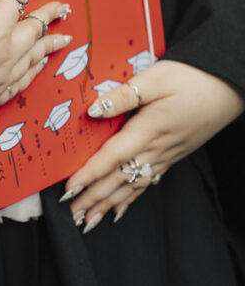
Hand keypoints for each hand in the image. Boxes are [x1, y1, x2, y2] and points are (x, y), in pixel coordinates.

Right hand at [0, 0, 73, 118]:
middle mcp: (5, 54)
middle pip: (34, 29)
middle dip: (48, 14)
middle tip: (60, 7)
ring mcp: (1, 78)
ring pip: (34, 57)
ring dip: (48, 44)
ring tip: (63, 37)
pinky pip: (22, 81)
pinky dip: (33, 69)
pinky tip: (39, 64)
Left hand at [61, 60, 244, 232]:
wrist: (226, 88)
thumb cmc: (191, 79)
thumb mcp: (155, 78)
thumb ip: (123, 95)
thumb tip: (93, 109)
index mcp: (149, 128)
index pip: (113, 156)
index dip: (90, 173)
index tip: (70, 188)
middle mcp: (156, 148)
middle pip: (119, 178)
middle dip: (94, 197)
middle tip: (72, 213)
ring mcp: (165, 155)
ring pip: (132, 185)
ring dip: (108, 203)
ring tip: (89, 219)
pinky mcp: (171, 156)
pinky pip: (147, 183)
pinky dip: (130, 198)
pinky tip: (118, 210)